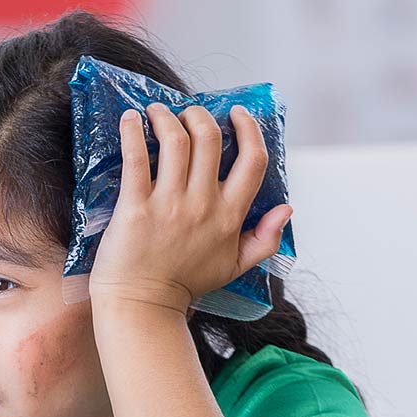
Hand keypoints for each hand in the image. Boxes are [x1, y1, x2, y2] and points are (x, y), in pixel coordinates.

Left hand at [88, 103, 291, 314]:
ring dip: (166, 116)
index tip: (236, 113)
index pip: (253, 161)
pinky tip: (129, 119)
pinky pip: (136, 159)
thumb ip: (266, 239)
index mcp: (230, 216)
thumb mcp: (235, 266)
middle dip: (200, 115)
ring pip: (175, 141)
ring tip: (157, 111)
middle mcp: (203, 205)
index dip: (249, 129)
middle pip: (210, 139)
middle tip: (187, 112)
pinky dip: (132, 132)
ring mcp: (169, 205)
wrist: (142, 305)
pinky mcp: (135, 207)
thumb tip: (287, 208)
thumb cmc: (185, 284)